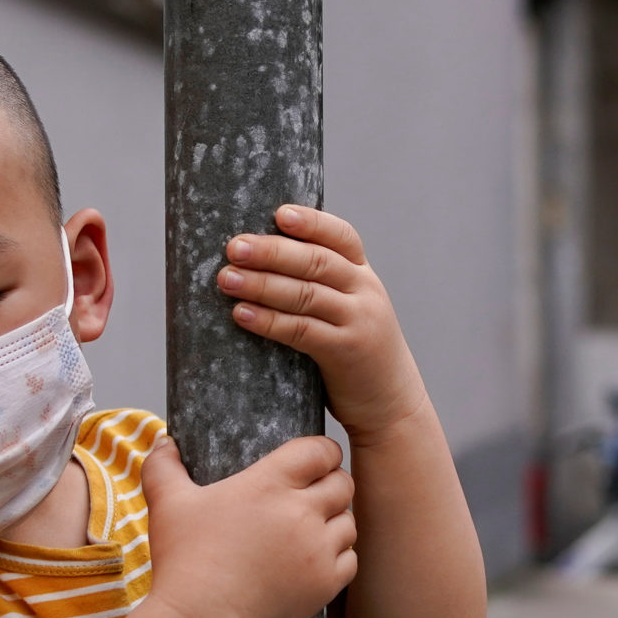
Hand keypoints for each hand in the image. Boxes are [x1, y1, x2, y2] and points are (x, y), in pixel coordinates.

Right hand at [139, 435, 357, 617]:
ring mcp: (317, 550)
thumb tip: (164, 441)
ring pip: (349, 523)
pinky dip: (339, 557)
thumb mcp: (167, 504)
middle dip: (331, 485)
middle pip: (342, 484)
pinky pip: (350, 560)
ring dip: (335, 522)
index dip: (324, 453)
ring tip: (315, 529)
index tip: (316, 461)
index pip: (321, 451)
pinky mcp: (325, 584)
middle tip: (315, 495)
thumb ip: (163, 466)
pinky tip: (318, 560)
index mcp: (269, 484)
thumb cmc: (184, 561)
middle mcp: (301, 512)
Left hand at [216, 205, 429, 441]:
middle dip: (271, 251)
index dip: (311, 222)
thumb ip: (319, 285)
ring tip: (226, 279)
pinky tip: (241, 314)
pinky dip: (269, 321)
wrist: (391, 403)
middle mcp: (365, 291)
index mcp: (363, 274)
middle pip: (316, 261)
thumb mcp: (349, 309)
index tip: (278, 213)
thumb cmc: (354, 352)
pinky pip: (302, 330)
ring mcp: (358, 320)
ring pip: (306, 294)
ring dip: (262, 284)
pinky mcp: (346, 351)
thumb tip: (255, 262)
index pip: (340, 236)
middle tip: (234, 247)